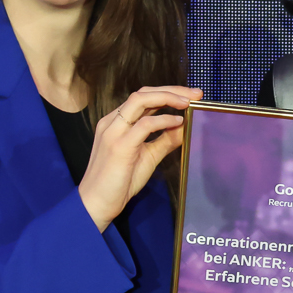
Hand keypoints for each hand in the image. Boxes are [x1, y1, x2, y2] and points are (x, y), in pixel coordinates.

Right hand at [79, 85, 201, 227]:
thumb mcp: (148, 156)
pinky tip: (178, 122)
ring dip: (168, 97)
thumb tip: (185, 128)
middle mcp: (113, 121)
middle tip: (196, 93)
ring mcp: (114, 131)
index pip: (143, 98)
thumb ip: (164, 141)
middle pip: (143, 93)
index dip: (167, 93)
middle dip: (172, 89)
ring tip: (189, 102)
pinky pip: (144, 124)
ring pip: (141, 100)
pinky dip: (164, 120)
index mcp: (117, 122)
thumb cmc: (119, 182)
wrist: (96, 202)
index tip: (190, 96)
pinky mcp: (119, 145)